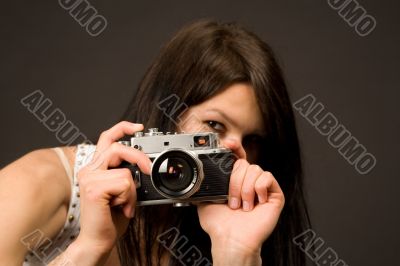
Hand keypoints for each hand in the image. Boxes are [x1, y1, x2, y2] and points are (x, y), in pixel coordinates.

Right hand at [75, 121, 151, 260]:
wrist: (98, 240)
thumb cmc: (110, 217)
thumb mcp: (122, 190)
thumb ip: (126, 174)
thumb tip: (144, 164)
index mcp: (96, 167)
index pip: (107, 138)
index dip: (123, 128)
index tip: (139, 127)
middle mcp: (89, 169)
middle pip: (117, 147)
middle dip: (138, 157)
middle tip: (149, 169)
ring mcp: (89, 177)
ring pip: (124, 169)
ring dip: (131, 190)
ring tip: (125, 202)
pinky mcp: (93, 188)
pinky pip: (124, 182)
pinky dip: (129, 197)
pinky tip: (120, 208)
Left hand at [197, 144, 284, 263]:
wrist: (231, 239)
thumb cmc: (219, 225)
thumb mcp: (205, 200)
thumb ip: (204, 185)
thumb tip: (196, 175)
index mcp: (235, 181)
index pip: (238, 157)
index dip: (235, 148)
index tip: (228, 143)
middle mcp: (249, 182)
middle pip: (244, 163)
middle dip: (234, 181)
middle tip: (231, 201)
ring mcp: (262, 188)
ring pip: (254, 169)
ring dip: (244, 189)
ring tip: (242, 205)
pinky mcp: (274, 194)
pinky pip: (267, 177)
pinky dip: (258, 188)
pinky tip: (255, 202)